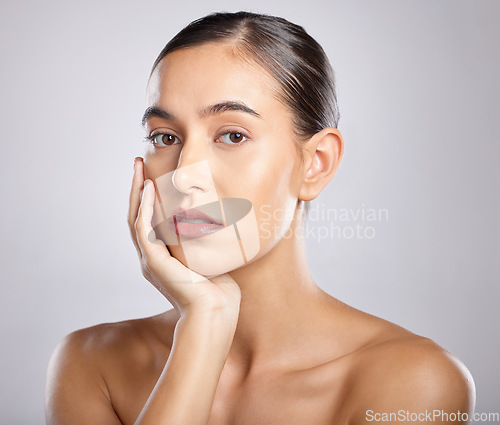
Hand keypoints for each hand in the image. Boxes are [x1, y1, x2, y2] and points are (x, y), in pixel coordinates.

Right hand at [127, 157, 240, 316]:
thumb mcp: (208, 256)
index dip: (147, 195)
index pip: (148, 218)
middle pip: (136, 214)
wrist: (215, 312)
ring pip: (135, 218)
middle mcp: (151, 256)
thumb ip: (204, 239)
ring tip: (138, 167)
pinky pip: (143, 230)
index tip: (151, 172)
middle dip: (136, 187)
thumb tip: (215, 219)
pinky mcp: (153, 263)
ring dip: (135, 191)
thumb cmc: (218, 289)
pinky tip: (146, 189)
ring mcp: (149, 260)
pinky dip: (144, 208)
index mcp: (161, 255)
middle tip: (138, 162)